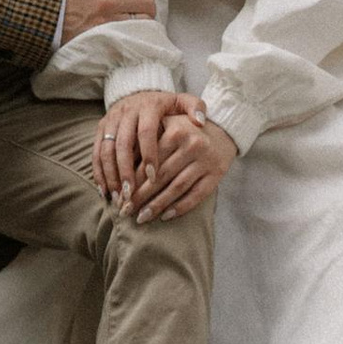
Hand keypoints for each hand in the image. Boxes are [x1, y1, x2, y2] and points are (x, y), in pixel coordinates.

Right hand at [60, 0, 158, 38]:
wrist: (49, 12)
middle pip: (148, 4)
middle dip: (147, 5)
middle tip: (140, 8)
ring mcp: (107, 19)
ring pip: (143, 20)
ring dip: (143, 20)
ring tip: (136, 19)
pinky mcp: (104, 34)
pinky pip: (131, 32)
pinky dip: (135, 31)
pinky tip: (131, 30)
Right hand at [96, 89, 198, 206]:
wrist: (140, 91)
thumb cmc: (165, 105)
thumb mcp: (181, 101)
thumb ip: (195, 107)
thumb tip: (201, 121)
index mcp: (148, 106)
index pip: (146, 132)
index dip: (148, 155)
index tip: (154, 178)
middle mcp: (126, 111)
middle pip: (122, 143)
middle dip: (125, 171)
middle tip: (131, 195)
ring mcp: (111, 119)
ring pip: (106, 149)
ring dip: (110, 175)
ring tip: (118, 197)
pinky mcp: (101, 127)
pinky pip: (96, 151)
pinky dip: (98, 172)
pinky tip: (104, 191)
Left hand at [126, 106, 237, 224]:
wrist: (223, 129)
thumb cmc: (185, 129)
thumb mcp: (167, 125)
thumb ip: (146, 140)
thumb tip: (120, 170)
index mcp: (176, 130)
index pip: (150, 161)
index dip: (132, 180)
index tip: (119, 195)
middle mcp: (192, 144)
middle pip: (161, 176)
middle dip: (140, 196)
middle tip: (124, 211)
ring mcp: (206, 161)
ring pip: (176, 188)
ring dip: (157, 205)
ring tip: (141, 218)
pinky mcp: (216, 174)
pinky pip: (196, 195)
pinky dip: (180, 207)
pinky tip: (165, 216)